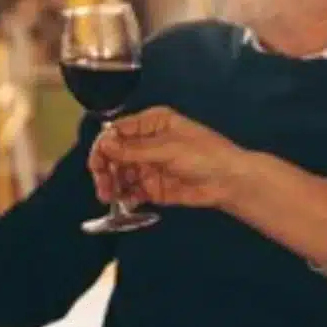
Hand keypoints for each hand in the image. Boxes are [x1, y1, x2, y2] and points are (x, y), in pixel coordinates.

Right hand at [89, 106, 257, 209]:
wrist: (229, 182)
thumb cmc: (204, 155)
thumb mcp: (168, 149)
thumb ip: (134, 150)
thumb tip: (104, 144)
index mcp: (152, 123)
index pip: (117, 131)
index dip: (104, 146)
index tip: (97, 163)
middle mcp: (146, 143)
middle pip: (115, 154)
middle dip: (105, 169)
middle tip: (103, 186)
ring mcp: (149, 166)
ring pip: (120, 174)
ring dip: (112, 185)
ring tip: (110, 197)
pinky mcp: (153, 187)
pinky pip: (132, 191)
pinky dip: (125, 197)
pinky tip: (124, 203)